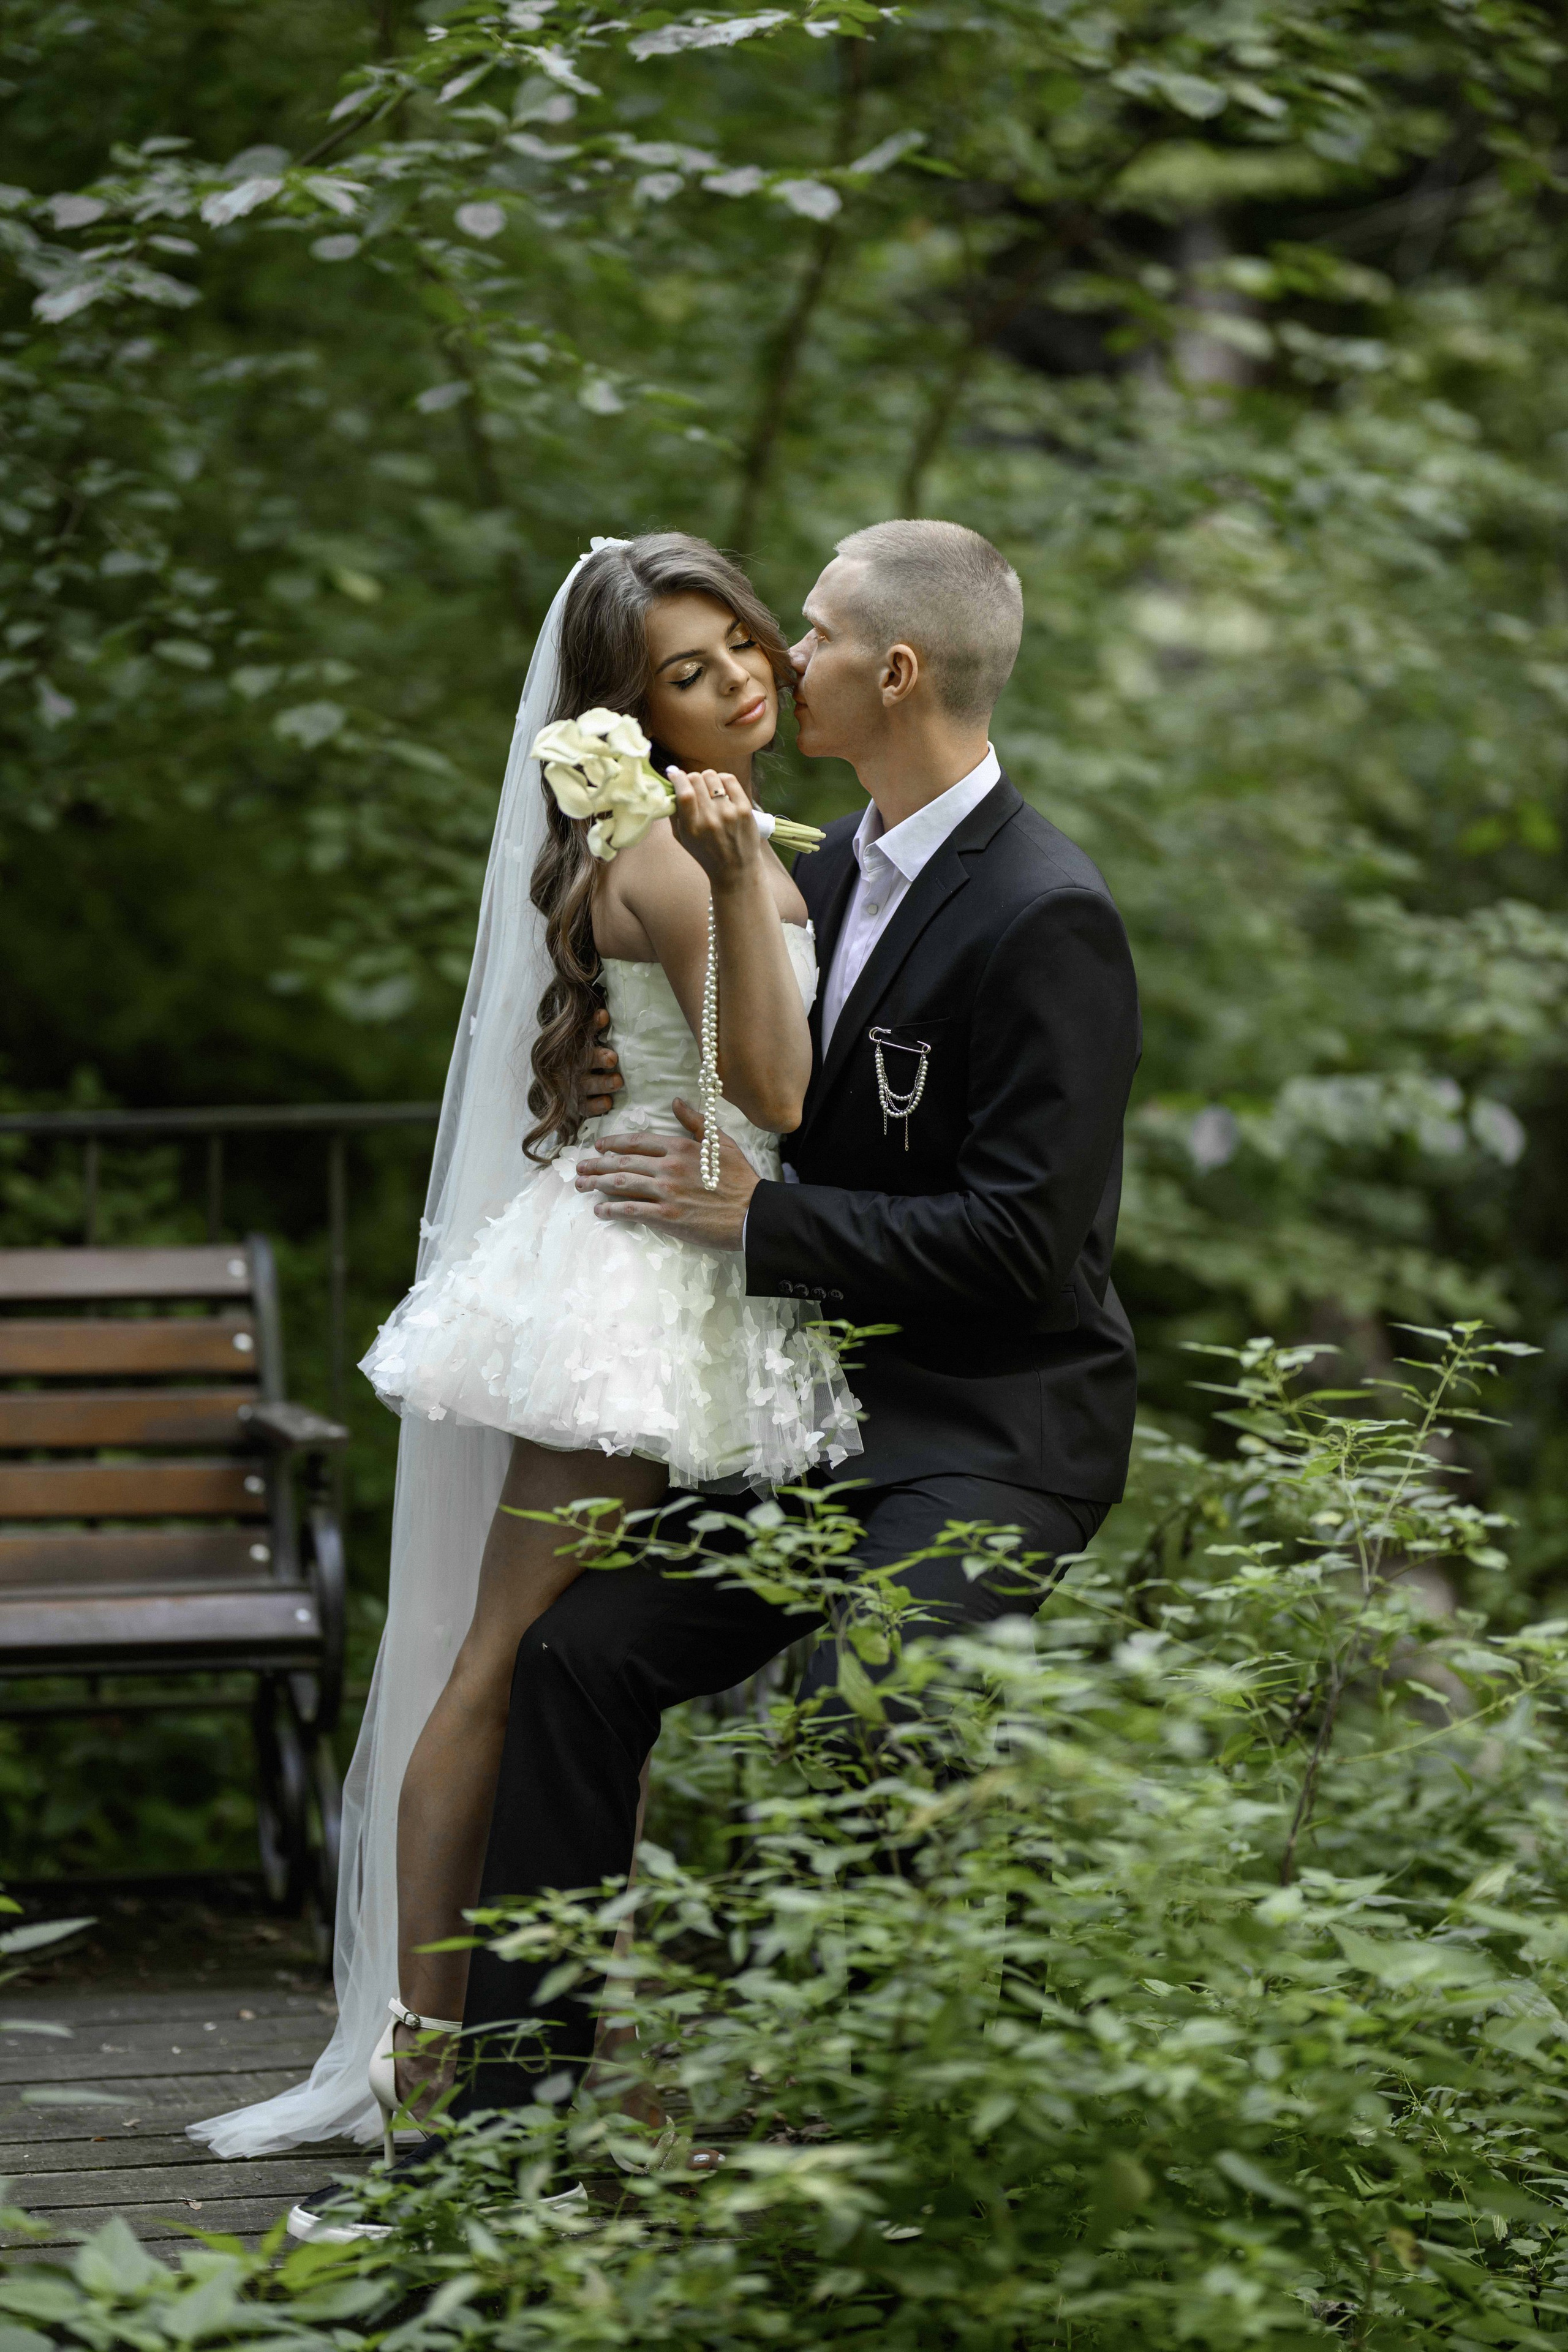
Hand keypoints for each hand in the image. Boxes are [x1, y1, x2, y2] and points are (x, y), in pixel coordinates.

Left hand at [574, 1098, 758, 1250]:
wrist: (752, 1212)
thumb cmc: (739, 1179)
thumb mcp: (721, 1142)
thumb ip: (696, 1122)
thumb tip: (676, 1103)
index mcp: (680, 1147)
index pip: (637, 1142)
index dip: (613, 1143)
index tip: (599, 1147)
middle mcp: (668, 1167)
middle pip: (622, 1162)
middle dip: (596, 1165)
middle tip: (580, 1169)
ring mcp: (666, 1192)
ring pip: (622, 1184)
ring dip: (597, 1184)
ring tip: (582, 1186)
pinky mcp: (667, 1216)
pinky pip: (631, 1210)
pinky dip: (612, 1209)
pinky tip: (600, 1209)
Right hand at [583, 1006, 622, 1121]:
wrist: (563, 1089)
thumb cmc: (586, 1059)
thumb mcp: (588, 1042)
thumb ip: (596, 1029)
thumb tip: (608, 1012)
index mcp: (574, 1047)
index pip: (582, 1032)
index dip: (593, 1024)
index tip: (604, 1016)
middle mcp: (572, 1065)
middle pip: (583, 1060)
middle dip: (598, 1058)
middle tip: (612, 1058)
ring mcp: (573, 1086)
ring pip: (587, 1085)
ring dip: (603, 1083)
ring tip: (618, 1081)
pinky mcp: (578, 1105)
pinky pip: (586, 1107)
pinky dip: (596, 1105)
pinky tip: (608, 1102)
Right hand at [667, 765, 762, 894]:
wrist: (736, 869)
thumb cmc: (705, 853)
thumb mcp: (683, 838)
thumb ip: (674, 813)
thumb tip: (671, 786)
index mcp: (692, 828)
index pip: (684, 792)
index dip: (677, 777)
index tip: (674, 774)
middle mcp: (711, 819)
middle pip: (696, 779)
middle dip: (691, 779)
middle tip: (693, 786)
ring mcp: (730, 813)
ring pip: (712, 776)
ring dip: (706, 779)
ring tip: (708, 789)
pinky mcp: (745, 809)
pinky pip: (730, 779)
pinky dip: (722, 779)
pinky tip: (720, 787)